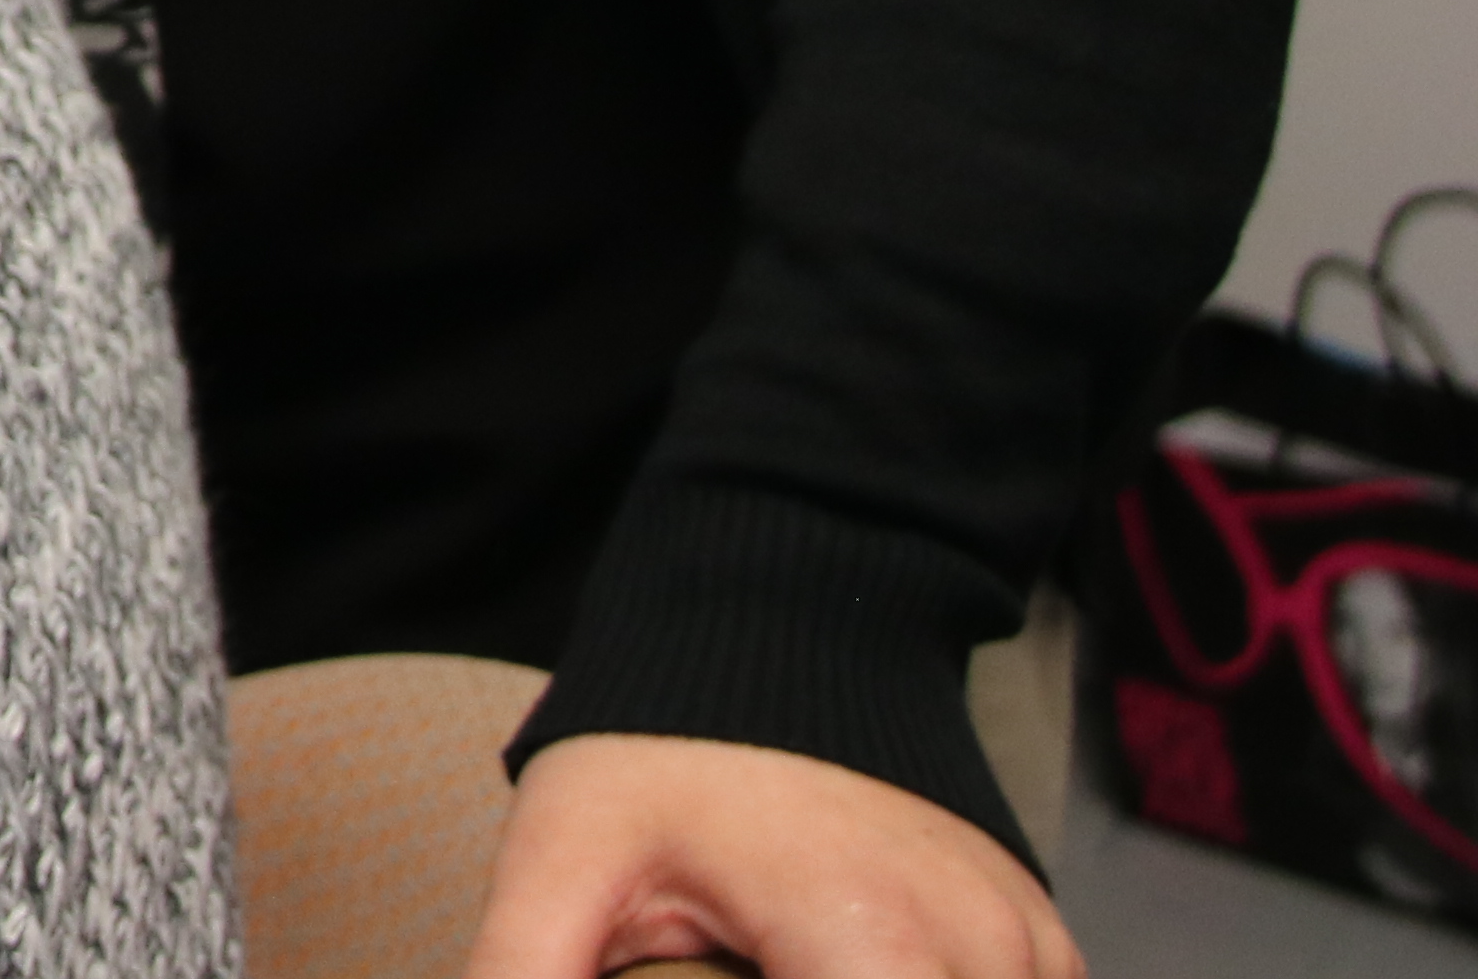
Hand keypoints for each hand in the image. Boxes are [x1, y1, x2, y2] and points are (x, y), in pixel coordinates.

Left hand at [465, 732, 1080, 978]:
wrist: (772, 632)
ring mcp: (1027, 946)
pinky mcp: (1046, 944)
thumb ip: (529, 973)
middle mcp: (975, 947)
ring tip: (775, 955)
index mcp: (865, 937)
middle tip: (727, 971)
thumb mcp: (564, 864)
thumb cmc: (660, 753)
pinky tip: (842, 964)